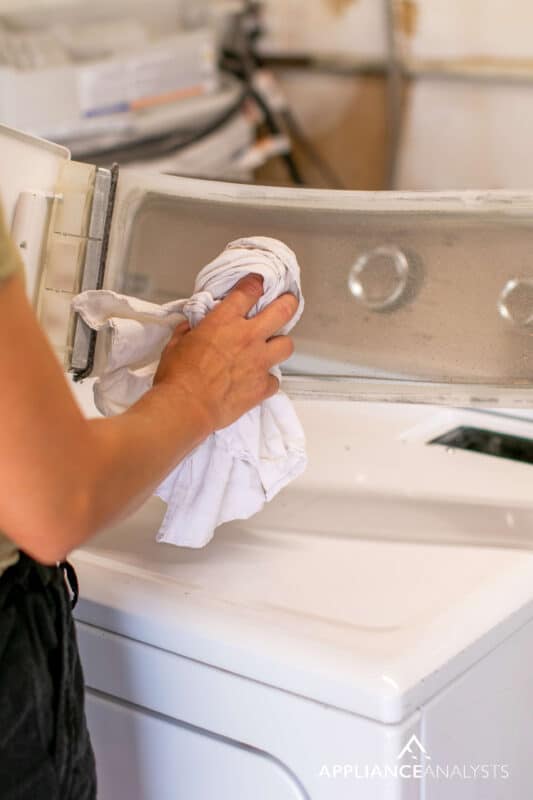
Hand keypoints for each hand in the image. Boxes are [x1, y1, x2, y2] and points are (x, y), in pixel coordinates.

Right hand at [154, 274, 298, 431]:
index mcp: (224, 321)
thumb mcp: (176, 344)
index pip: (249, 291)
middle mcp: (247, 337)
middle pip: (283, 311)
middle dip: (287, 303)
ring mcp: (259, 362)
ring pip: (287, 345)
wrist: (186, 407)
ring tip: (271, 349)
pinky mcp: (262, 386)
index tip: (258, 283)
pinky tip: (257, 382)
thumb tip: (192, 328)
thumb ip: (189, 331)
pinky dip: (267, 380)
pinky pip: (275, 380)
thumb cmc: (177, 376)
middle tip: (287, 303)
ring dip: (279, 345)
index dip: (256, 283)